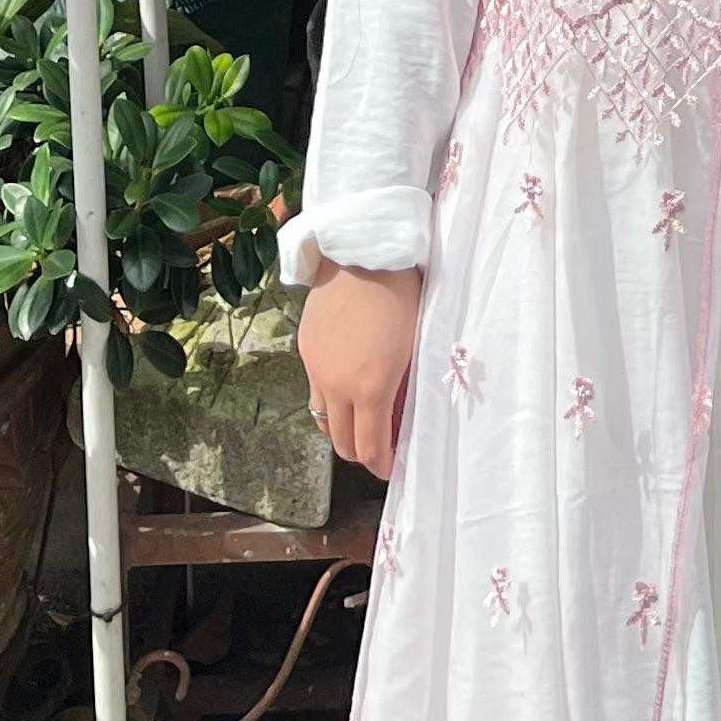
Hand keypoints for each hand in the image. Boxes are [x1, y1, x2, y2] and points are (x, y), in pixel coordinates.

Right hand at [299, 262, 421, 479]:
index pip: (369, 450)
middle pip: (341, 443)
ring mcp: (316, 368)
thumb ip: (404, 390)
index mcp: (369, 390)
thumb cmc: (403, 296)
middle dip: (361, 453)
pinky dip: (330, 397)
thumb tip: (401, 419)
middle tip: (381, 447)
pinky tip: (348, 380)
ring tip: (362, 417)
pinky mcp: (306, 349)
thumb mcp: (414, 348)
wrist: (363, 253)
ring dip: (342, 428)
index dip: (382, 466)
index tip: (394, 467)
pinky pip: (315, 388)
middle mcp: (336, 387)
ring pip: (322, 419)